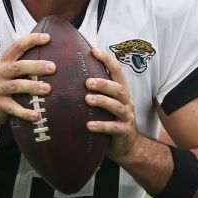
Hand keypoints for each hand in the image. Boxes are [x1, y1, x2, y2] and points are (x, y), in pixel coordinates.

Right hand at [0, 31, 55, 129]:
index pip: (16, 46)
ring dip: (32, 86)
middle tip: (52, 67)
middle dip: (35, 66)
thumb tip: (48, 60)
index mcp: (3, 63)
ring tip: (47, 89)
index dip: (31, 40)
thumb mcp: (3, 72)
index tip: (47, 38)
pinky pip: (13, 108)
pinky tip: (37, 115)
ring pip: (15, 86)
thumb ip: (20, 66)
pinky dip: (25, 112)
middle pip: (18, 67)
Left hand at [85, 47, 140, 162]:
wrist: (127, 146)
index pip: (117, 72)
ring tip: (87, 99)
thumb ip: (96, 91)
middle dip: (103, 83)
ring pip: (116, 106)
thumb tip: (71, 74)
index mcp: (121, 92)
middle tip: (87, 81)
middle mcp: (126, 102)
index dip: (107, 60)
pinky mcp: (123, 132)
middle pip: (118, 89)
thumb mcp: (106, 104)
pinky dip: (101, 126)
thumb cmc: (111, 120)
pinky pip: (113, 128)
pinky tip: (88, 125)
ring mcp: (126, 117)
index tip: (94, 50)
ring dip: (102, 101)